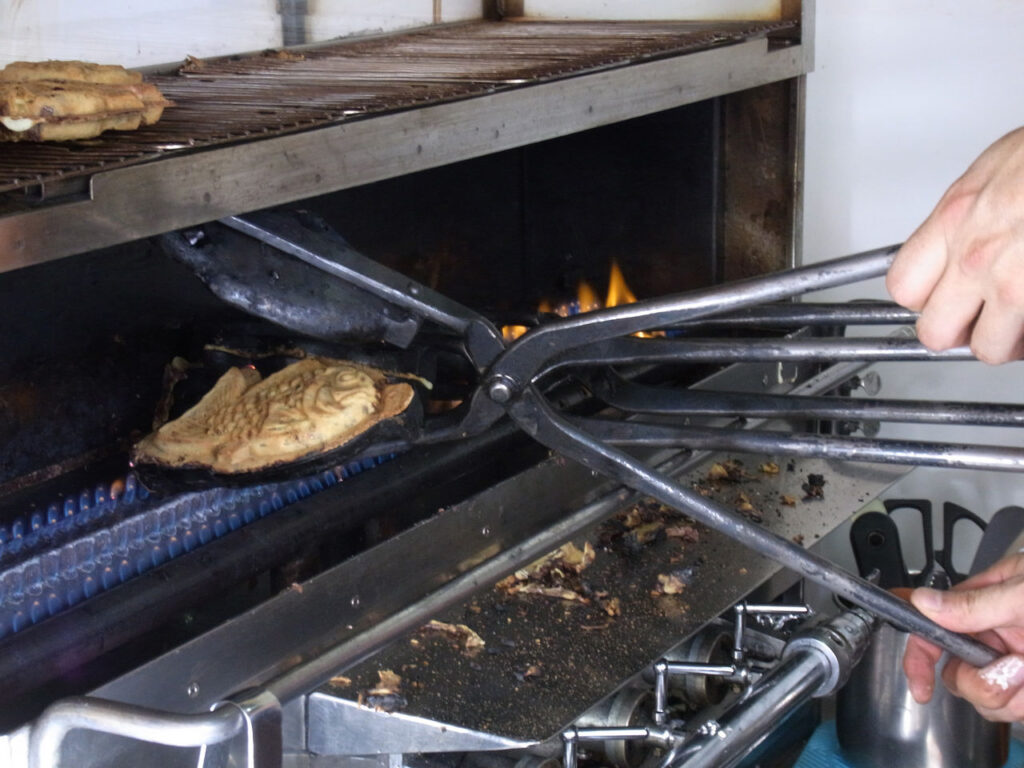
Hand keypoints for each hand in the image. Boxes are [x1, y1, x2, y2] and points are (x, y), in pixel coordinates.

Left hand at [886, 127, 1023, 363]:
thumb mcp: (995, 170)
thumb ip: (967, 215)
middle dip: (958, 331)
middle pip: (935, 332)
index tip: (940, 296)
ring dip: (1007, 340)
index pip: (904, 288)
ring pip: (990, 349)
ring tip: (1020, 320)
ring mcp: (1015, 285)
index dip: (923, 298)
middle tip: (979, 318)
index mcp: (955, 221)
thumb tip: (958, 238)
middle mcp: (977, 257)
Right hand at [903, 553, 1023, 720]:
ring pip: (983, 697)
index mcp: (992, 598)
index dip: (919, 651)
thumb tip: (923, 602)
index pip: (934, 621)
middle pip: (956, 671)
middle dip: (980, 680)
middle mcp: (999, 633)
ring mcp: (1013, 664)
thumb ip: (975, 602)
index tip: (919, 683)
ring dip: (1009, 694)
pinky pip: (1010, 712)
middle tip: (1012, 668)